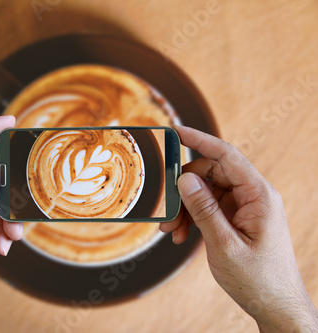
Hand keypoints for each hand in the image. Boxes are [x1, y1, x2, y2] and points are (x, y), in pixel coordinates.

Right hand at [160, 125, 317, 331]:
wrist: (275, 305)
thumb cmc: (257, 279)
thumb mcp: (224, 245)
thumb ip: (203, 209)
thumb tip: (184, 179)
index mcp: (259, 196)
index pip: (227, 156)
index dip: (200, 140)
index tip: (176, 130)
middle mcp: (253, 196)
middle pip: (211, 174)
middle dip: (184, 190)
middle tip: (167, 212)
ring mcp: (246, 207)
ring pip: (207, 192)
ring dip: (186, 208)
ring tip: (173, 231)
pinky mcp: (238, 218)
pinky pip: (210, 207)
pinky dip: (193, 218)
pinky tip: (183, 235)